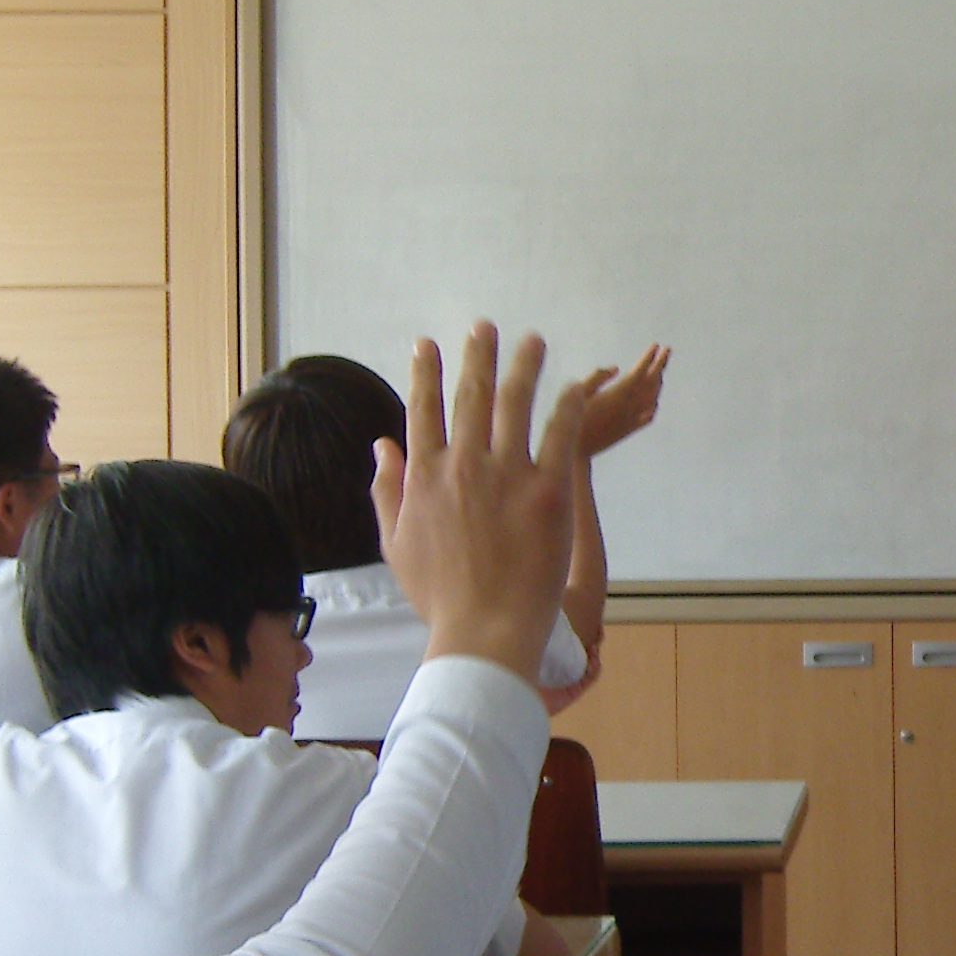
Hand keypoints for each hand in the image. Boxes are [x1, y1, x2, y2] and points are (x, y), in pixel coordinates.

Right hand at [374, 326, 595, 683]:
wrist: (484, 630)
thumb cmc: (439, 596)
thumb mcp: (396, 544)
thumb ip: (387, 489)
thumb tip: (380, 445)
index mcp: (425, 476)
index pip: (422, 410)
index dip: (425, 373)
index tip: (428, 344)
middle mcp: (463, 466)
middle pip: (469, 395)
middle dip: (477, 354)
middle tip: (484, 325)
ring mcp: (506, 476)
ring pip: (514, 403)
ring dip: (523, 365)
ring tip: (533, 340)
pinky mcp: (548, 491)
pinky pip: (559, 435)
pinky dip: (566, 406)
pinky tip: (574, 386)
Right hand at [583, 344, 670, 454]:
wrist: (576, 451)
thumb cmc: (572, 420)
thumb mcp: (577, 393)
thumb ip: (596, 378)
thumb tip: (615, 368)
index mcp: (617, 395)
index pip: (638, 373)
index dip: (648, 358)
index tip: (656, 346)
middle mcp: (628, 406)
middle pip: (650, 382)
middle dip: (659, 364)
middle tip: (667, 350)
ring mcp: (631, 419)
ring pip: (651, 398)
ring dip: (658, 382)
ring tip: (660, 370)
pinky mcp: (628, 431)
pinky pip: (648, 416)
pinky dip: (654, 404)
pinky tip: (654, 402)